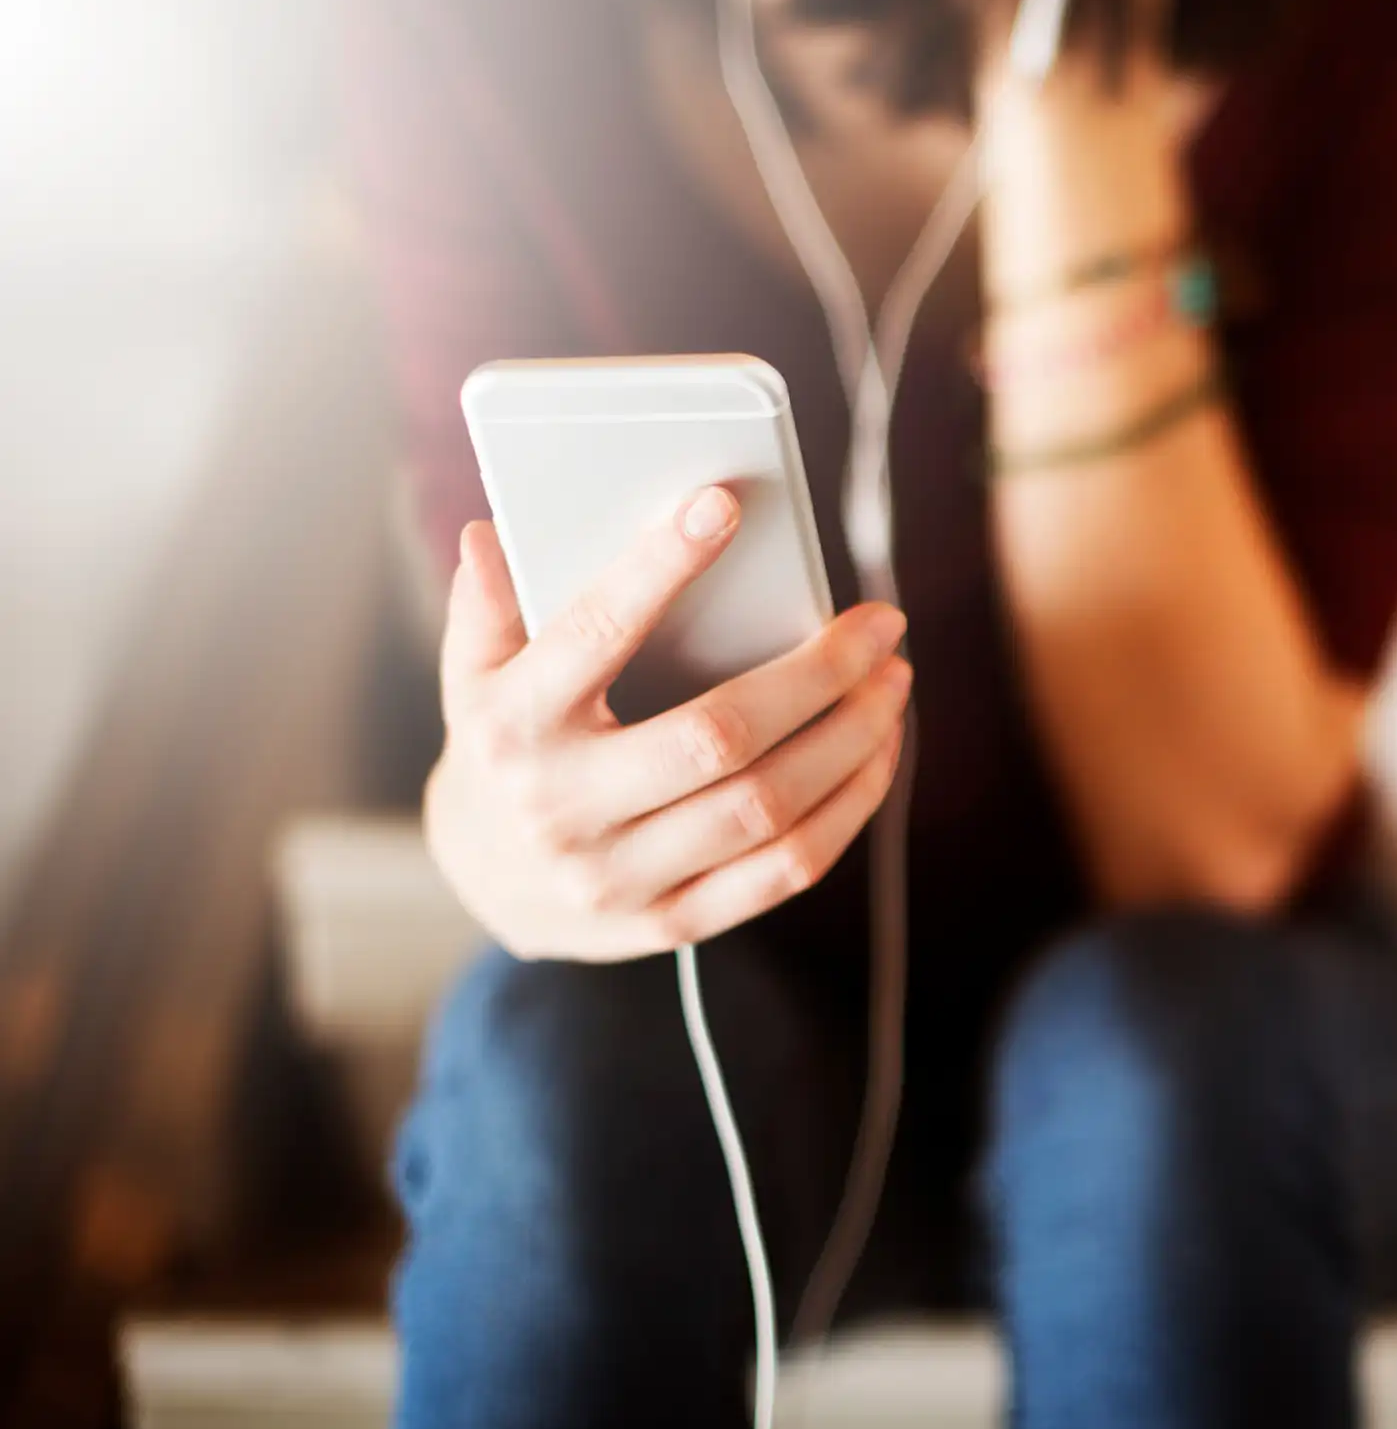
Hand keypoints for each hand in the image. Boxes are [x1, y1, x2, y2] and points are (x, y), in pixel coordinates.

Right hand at [425, 487, 911, 961]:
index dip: (659, 567)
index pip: (594, 634)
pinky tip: (878, 754)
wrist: (486, 886)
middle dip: (818, 674)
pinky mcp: (670, 922)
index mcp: (511, 729)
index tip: (723, 506)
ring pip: (767, 807)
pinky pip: (785, 871)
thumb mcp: (473, 677)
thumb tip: (492, 533)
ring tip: (892, 681)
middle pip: (719, 736)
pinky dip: (847, 808)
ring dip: (851, 739)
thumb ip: (488, 607)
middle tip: (879, 624)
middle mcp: (562, 808)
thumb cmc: (502, 754)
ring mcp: (619, 877)